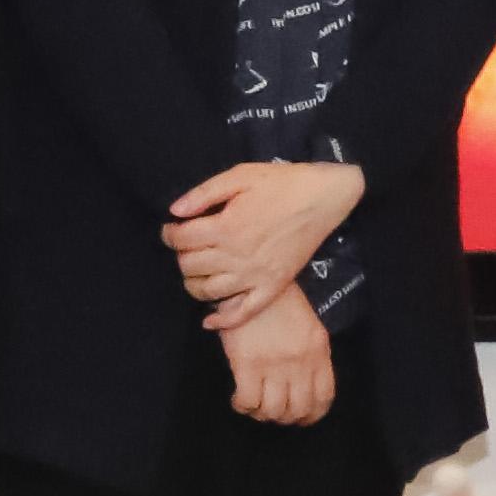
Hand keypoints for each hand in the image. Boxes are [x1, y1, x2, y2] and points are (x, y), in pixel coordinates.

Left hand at [166, 159, 363, 322]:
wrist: (325, 196)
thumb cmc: (282, 182)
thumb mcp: (241, 175)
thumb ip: (204, 193)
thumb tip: (174, 212)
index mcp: (226, 227)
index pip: (181, 239)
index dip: (170, 233)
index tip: (172, 229)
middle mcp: (236, 256)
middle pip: (190, 266)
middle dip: (181, 255)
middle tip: (187, 246)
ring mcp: (255, 275)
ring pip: (208, 291)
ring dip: (193, 283)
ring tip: (197, 271)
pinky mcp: (273, 286)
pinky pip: (243, 312)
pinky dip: (223, 320)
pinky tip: (210, 320)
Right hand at [224, 286, 336, 424]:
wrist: (253, 282)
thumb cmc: (281, 304)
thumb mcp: (309, 328)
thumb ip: (311, 356)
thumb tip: (304, 387)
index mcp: (319, 352)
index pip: (324, 398)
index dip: (312, 415)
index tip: (302, 418)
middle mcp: (300, 362)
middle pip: (298, 409)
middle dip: (285, 418)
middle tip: (274, 412)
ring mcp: (273, 364)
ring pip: (272, 410)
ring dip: (262, 414)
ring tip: (256, 405)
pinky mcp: (247, 364)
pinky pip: (248, 401)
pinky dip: (243, 406)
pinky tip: (239, 399)